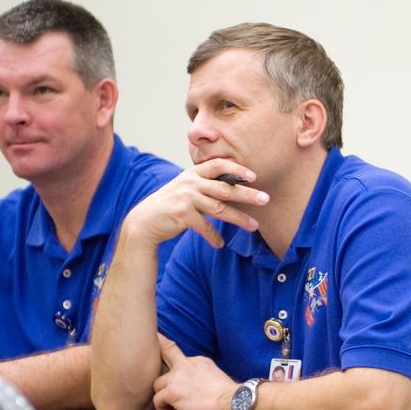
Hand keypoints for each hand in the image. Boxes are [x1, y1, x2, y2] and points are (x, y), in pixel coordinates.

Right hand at [123, 159, 269, 248]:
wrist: (145, 221)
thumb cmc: (171, 205)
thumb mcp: (186, 189)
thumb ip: (205, 185)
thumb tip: (233, 186)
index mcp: (193, 173)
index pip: (218, 165)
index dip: (237, 169)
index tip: (253, 176)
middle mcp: (190, 183)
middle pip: (225, 188)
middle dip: (247, 194)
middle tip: (265, 199)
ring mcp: (186, 198)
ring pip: (220, 209)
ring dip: (239, 218)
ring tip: (254, 226)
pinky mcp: (182, 214)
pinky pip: (205, 227)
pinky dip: (214, 237)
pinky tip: (220, 244)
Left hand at [150, 334, 236, 409]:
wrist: (233, 402)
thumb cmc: (229, 397)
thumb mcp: (215, 377)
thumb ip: (201, 376)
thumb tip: (196, 387)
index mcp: (198, 361)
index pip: (179, 354)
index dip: (168, 346)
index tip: (160, 339)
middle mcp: (186, 365)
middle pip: (166, 353)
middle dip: (157, 347)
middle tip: (147, 347)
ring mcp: (177, 377)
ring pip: (158, 384)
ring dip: (163, 398)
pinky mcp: (172, 392)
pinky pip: (158, 401)